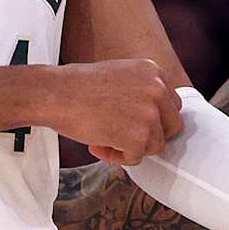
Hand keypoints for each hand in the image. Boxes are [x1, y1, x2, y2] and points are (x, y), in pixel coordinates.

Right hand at [49, 59, 182, 164]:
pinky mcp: (138, 136)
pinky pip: (136, 157)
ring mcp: (150, 114)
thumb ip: (141, 91)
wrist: (56, 94)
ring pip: (155, 145)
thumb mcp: (120, 75)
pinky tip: (98, 145)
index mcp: (154, 72)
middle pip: (173, 126)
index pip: (171, 104)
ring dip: (132, 148)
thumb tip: (151, 117)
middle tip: (127, 137)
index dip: (154, 119)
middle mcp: (158, 90)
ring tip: (105, 140)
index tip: (135, 124)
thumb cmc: (78, 86)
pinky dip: (118, 157)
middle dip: (151, 135)